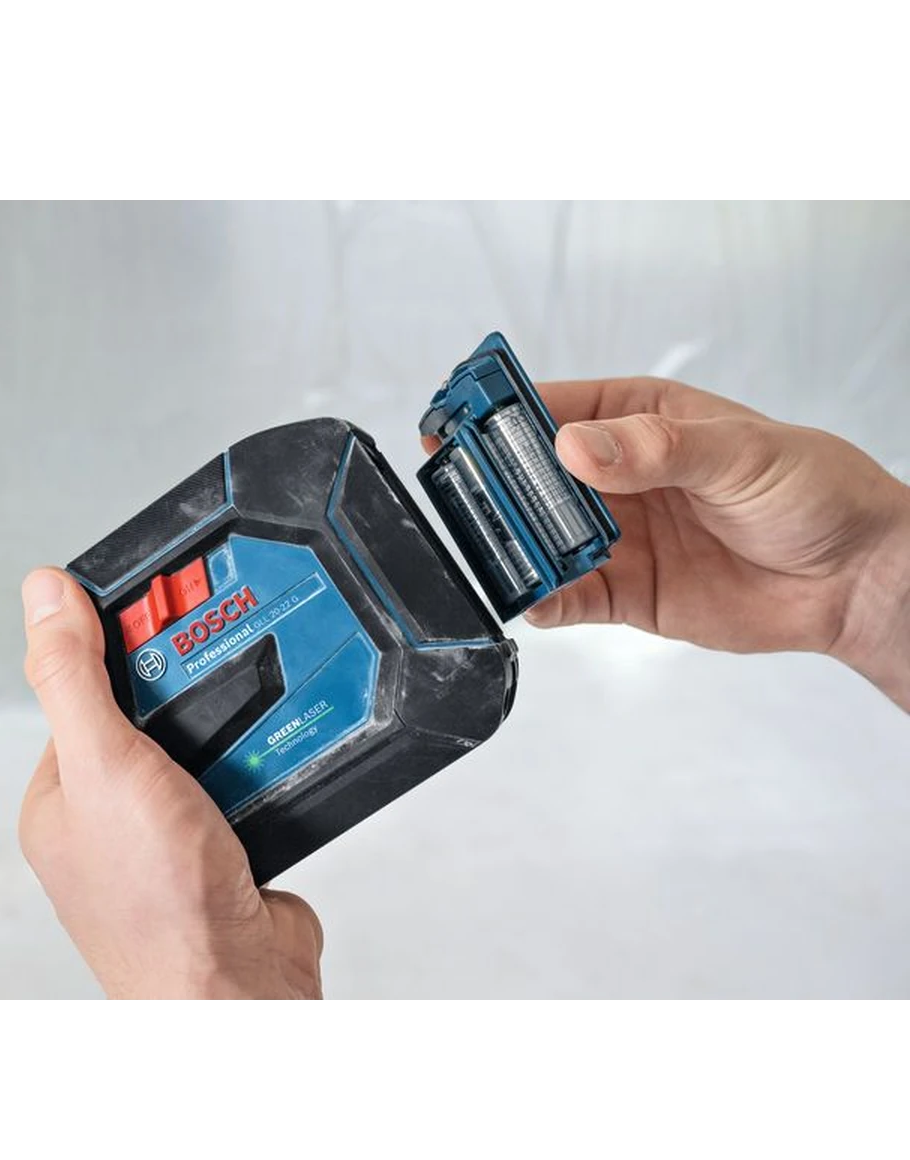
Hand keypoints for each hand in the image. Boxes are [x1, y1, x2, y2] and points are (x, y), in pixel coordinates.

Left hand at [18, 568, 323, 997]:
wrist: (239, 988)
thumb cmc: (157, 901)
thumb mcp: (104, 764)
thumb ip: (73, 677)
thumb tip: (41, 593)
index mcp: (61, 799)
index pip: (84, 695)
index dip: (120, 650)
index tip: (163, 612)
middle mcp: (112, 819)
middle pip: (151, 718)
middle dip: (189, 692)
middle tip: (221, 658)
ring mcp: (171, 838)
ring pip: (206, 749)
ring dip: (234, 728)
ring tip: (257, 703)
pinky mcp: (228, 850)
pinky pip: (249, 782)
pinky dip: (267, 764)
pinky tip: (280, 748)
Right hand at [434, 377, 909, 708]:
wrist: (850, 578)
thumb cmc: (812, 492)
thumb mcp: (739, 453)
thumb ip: (657, 449)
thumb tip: (577, 448)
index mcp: (638, 420)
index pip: (555, 408)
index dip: (504, 413)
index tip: (463, 422)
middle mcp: (616, 476)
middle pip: (534, 477)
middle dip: (498, 485)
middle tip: (470, 494)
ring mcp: (616, 535)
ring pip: (543, 538)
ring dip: (516, 544)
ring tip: (497, 549)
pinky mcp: (624, 592)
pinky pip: (569, 595)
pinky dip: (544, 598)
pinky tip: (533, 597)